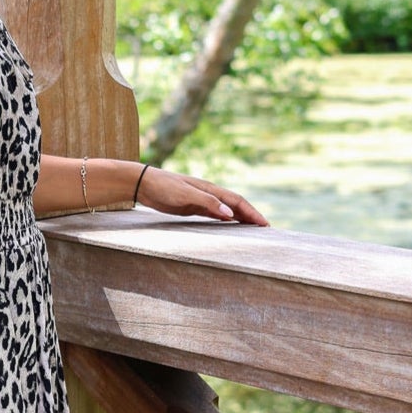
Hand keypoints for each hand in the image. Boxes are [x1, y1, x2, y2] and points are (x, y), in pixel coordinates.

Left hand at [137, 167, 268, 225]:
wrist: (145, 183)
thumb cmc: (164, 187)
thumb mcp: (185, 196)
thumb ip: (208, 203)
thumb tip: (230, 213)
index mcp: (211, 190)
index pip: (238, 202)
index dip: (252, 213)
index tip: (265, 224)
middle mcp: (210, 194)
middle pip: (236, 205)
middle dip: (252, 216)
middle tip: (266, 228)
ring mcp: (202, 200)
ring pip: (227, 210)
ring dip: (241, 218)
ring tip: (253, 228)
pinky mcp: (193, 207)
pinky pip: (216, 214)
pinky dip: (227, 219)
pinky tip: (230, 225)